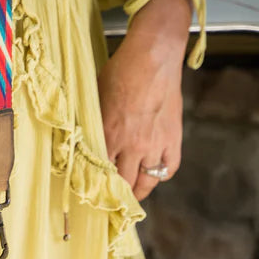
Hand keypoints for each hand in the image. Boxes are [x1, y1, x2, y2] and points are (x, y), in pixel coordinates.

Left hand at [97, 0, 192, 200]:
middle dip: (117, 194)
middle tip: (112, 200)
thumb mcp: (95, 99)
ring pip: (147, 181)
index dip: (96, 185)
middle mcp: (132, 146)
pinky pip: (169, 168)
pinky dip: (161, 174)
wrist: (153, 57)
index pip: (100, 173)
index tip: (92, 194)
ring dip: (139, 190)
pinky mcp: (173, 138)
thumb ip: (93, 125)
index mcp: (109, 136)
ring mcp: (155, 144)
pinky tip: (154, 173)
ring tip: (133, 194)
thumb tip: (85, 140)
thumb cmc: (120, 72)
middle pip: (124, 183)